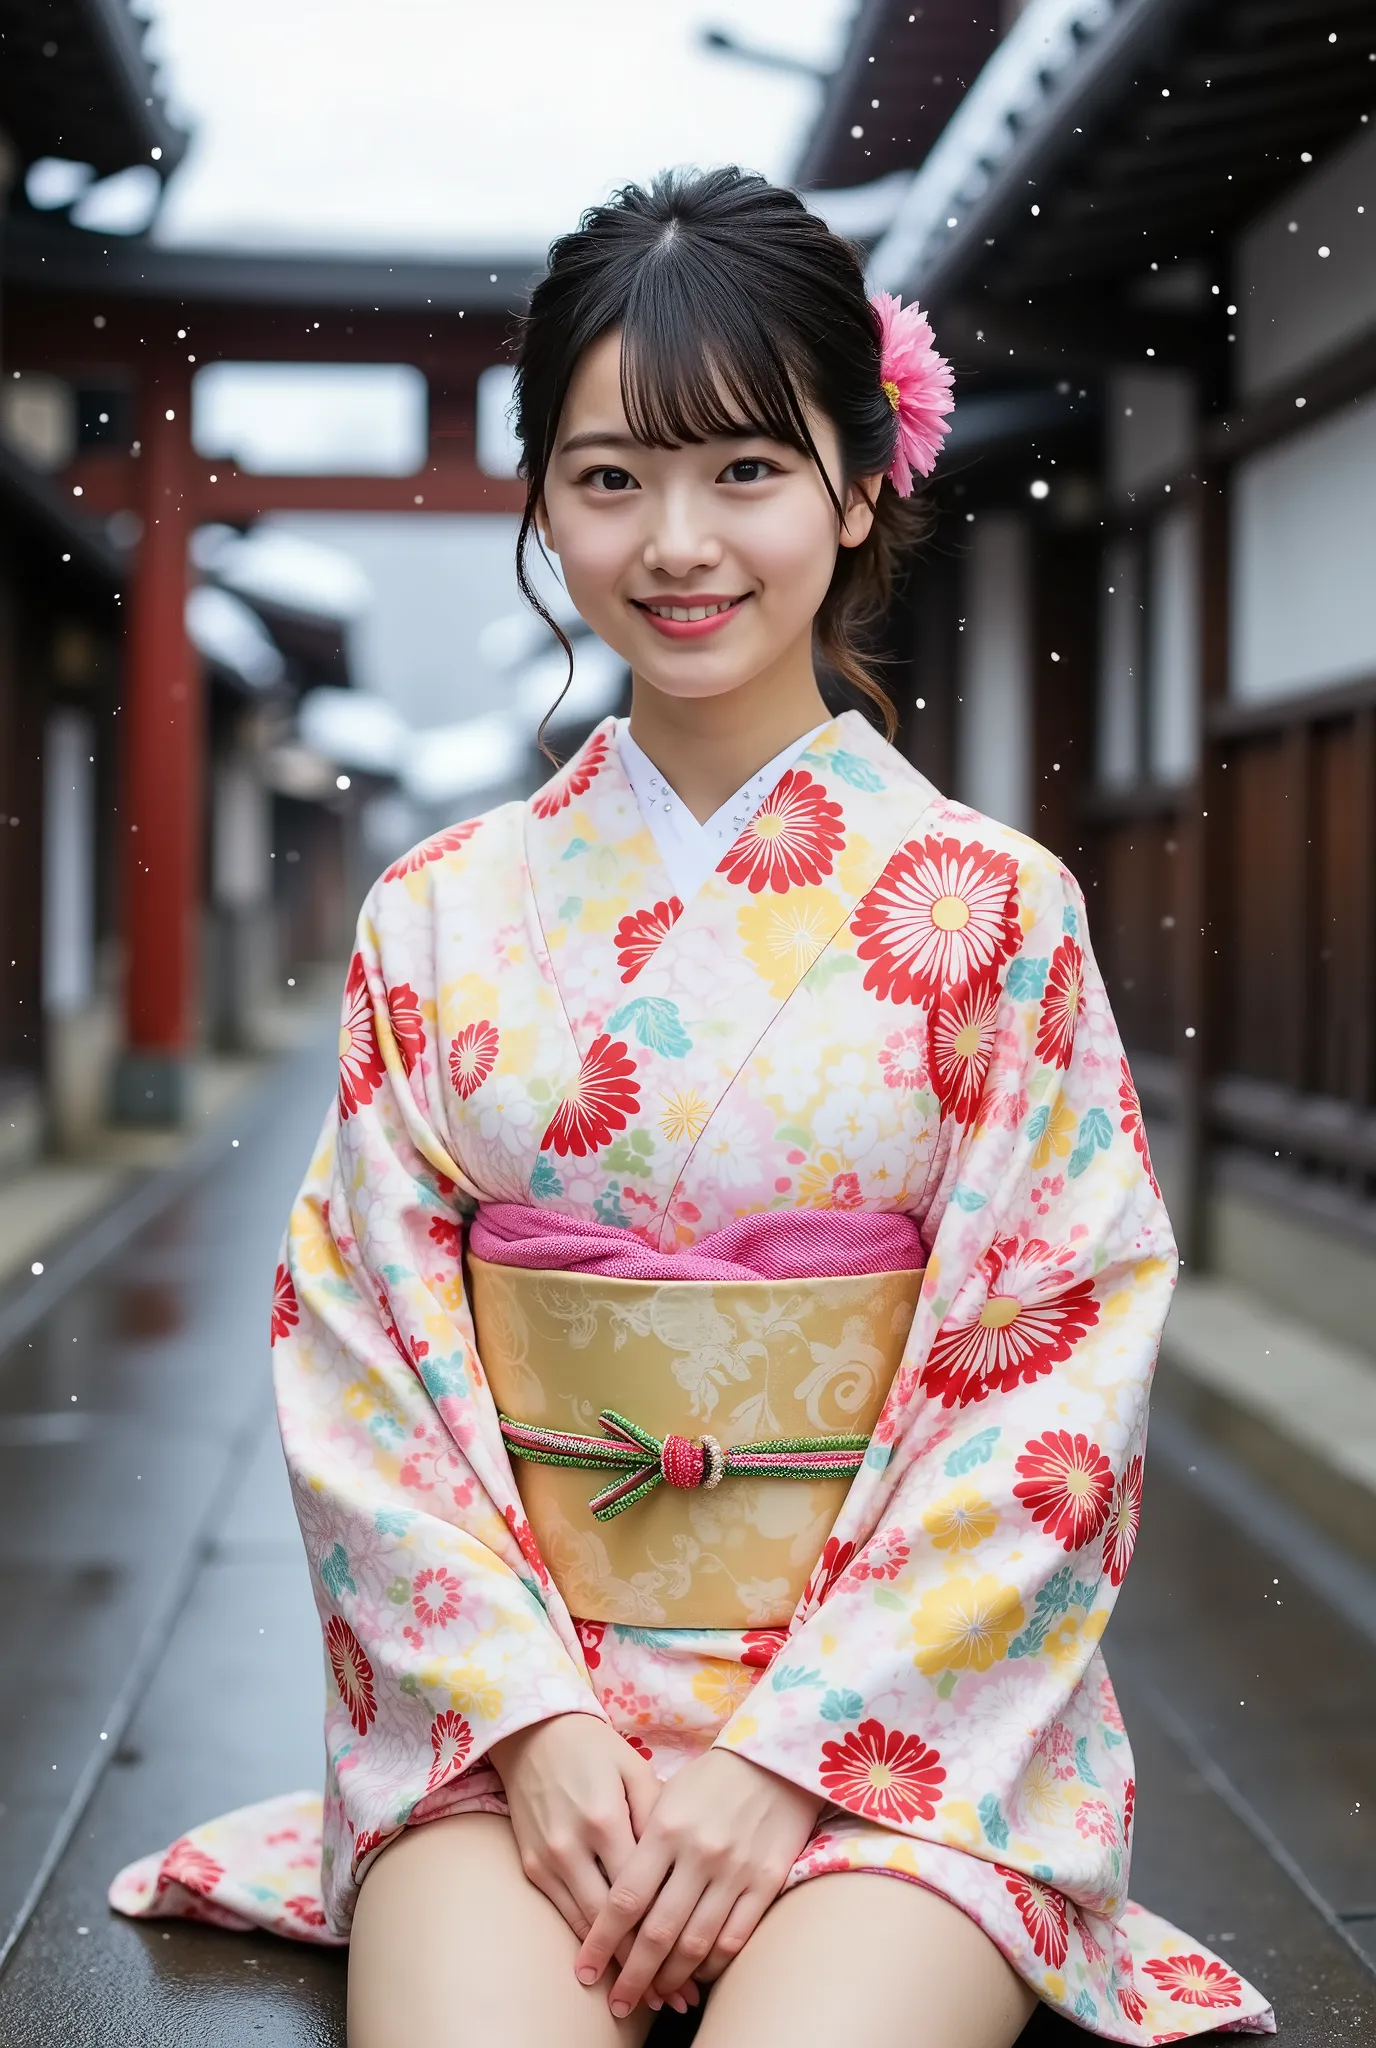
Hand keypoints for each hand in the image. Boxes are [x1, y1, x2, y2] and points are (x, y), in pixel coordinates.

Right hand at [490, 1713, 697, 2016]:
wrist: (535, 1734)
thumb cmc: (597, 1750)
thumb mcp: (635, 1772)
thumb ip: (659, 1819)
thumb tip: (686, 1870)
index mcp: (606, 1819)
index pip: (641, 1894)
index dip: (666, 1937)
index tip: (690, 1971)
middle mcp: (574, 1845)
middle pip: (613, 1922)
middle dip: (643, 1966)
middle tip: (673, 2000)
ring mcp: (549, 1859)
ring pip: (585, 1926)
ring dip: (615, 1965)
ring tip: (644, 1997)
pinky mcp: (532, 1866)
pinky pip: (562, 1914)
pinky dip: (585, 1944)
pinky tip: (604, 1967)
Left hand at [574, 1749, 823, 2015]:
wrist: (774, 1760)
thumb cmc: (709, 1780)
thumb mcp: (665, 1798)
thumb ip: (640, 1846)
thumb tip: (612, 1902)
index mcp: (666, 1828)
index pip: (625, 1898)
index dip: (602, 1941)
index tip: (584, 1971)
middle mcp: (698, 1853)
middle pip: (658, 1932)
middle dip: (633, 1976)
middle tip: (618, 2003)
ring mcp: (735, 1870)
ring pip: (696, 1944)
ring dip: (671, 1978)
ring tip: (655, 1995)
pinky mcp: (765, 1882)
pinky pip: (734, 1939)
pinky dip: (711, 1965)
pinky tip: (697, 1974)